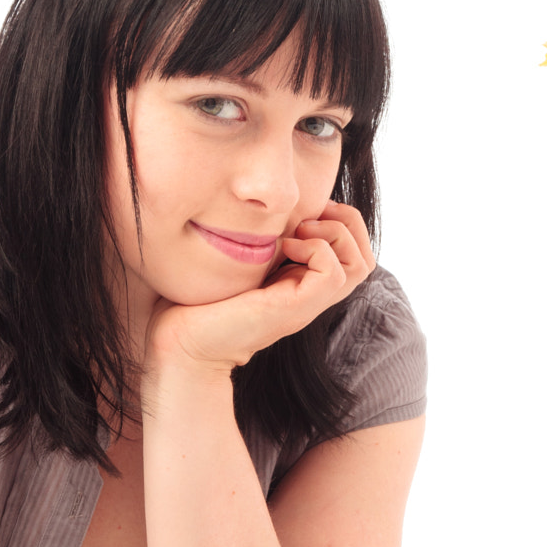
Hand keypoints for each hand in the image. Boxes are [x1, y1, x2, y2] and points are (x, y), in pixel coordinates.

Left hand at [148, 201, 375, 372]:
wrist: (182, 340)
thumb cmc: (199, 301)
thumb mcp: (241, 260)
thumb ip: (260, 240)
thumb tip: (266, 206)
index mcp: (302, 284)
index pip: (353, 252)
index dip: (340, 221)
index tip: (305, 212)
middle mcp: (310, 295)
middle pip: (365, 258)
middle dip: (346, 223)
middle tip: (306, 219)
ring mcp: (306, 304)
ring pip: (359, 264)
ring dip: (333, 234)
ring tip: (297, 232)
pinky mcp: (294, 309)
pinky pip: (332, 272)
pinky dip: (314, 249)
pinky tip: (283, 248)